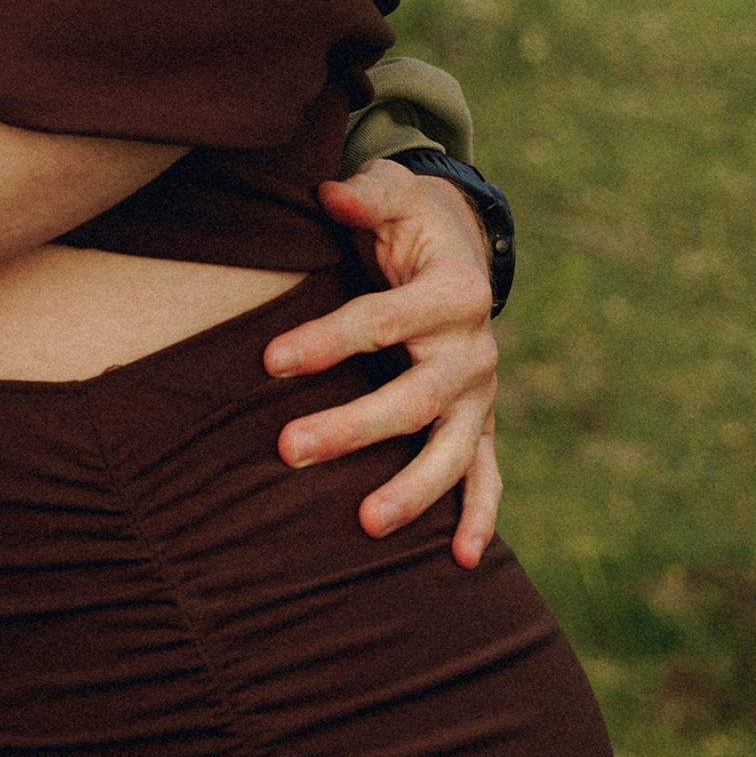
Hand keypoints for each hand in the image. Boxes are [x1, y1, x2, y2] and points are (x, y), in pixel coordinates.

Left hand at [269, 164, 502, 565]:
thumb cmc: (410, 221)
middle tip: (288, 449)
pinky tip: (461, 562)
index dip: (326, 341)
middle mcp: (476, 349)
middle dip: (353, 428)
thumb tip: (326, 194)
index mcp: (455, 291)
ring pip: (451, 450)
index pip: (382, 321)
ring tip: (367, 524)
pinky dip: (478, 517)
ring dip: (413, 490)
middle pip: (414, 397)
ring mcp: (481, 394)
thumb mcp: (393, 194)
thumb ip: (362, 197)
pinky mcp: (480, 422)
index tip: (269, 361)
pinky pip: (485, 476)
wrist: (461, 249)